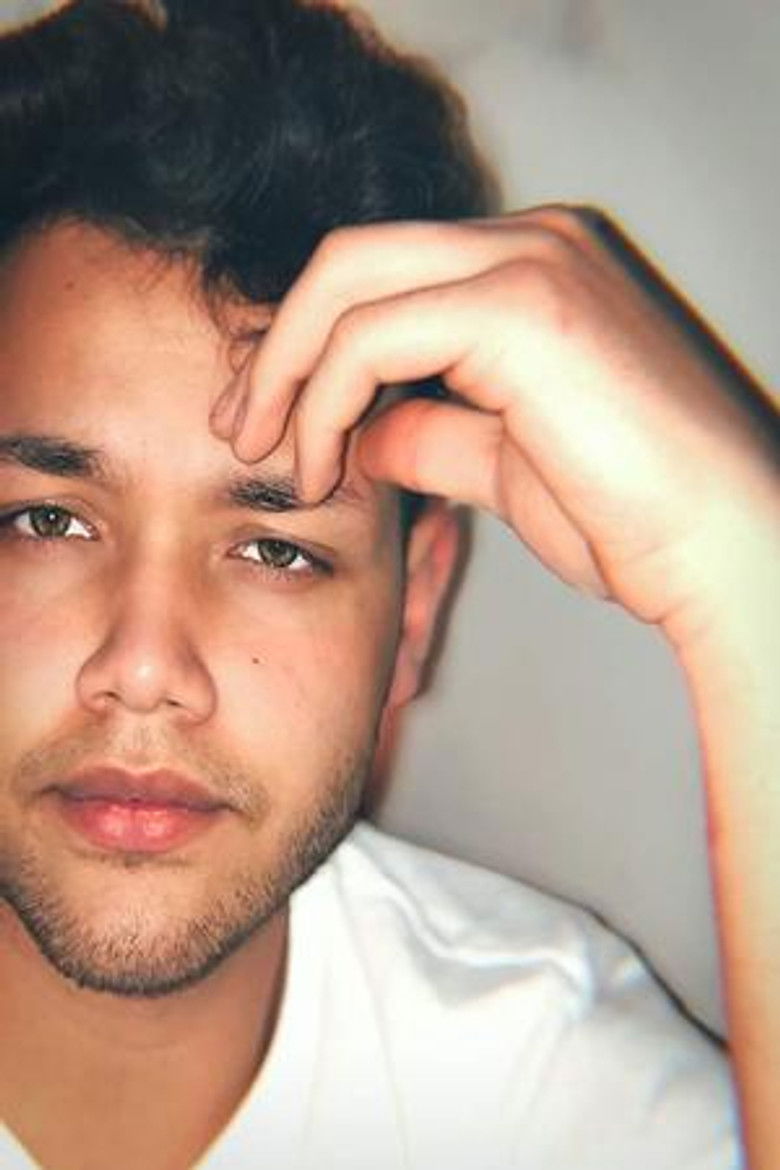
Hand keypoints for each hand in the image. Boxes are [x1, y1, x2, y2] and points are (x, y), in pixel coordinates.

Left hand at [210, 205, 778, 637]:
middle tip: (241, 428)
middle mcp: (533, 241)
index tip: (272, 419)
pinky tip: (322, 468)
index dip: (311, 342)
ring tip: (266, 456)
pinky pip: (370, 336)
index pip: (387, 275)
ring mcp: (530, 261)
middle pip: (350, 257)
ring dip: (285, 372)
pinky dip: (322, 401)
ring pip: (345, 281)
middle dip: (276, 344)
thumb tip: (355, 431)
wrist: (721, 549)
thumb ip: (428, 429)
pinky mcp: (522, 304)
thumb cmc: (632, 517)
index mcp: (536, 267)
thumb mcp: (503, 463)